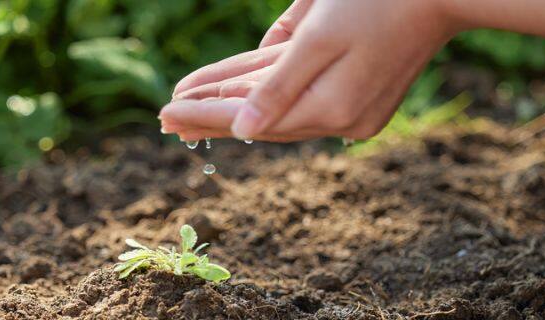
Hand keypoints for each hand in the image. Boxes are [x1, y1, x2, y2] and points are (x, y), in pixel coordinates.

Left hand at [160, 0, 456, 141]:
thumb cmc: (378, 2)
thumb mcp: (321, 39)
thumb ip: (280, 88)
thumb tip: (245, 132)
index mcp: (331, 107)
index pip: (251, 118)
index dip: (206, 115)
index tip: (166, 115)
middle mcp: (339, 117)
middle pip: (259, 117)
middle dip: (211, 113)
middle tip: (166, 119)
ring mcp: (349, 109)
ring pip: (274, 105)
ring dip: (232, 103)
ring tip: (190, 105)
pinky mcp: (354, 96)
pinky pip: (295, 93)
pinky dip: (263, 90)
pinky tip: (233, 91)